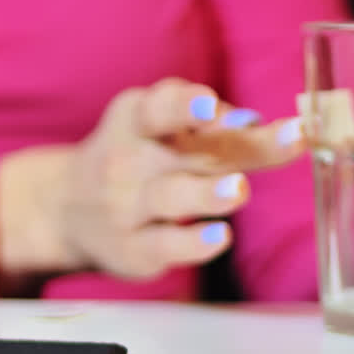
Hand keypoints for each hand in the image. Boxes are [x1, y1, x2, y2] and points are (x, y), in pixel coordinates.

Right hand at [0, 78, 304, 283]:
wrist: (65, 210)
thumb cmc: (138, 158)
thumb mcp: (160, 129)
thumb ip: (210, 126)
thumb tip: (257, 122)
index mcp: (137, 120)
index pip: (159, 108)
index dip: (185, 105)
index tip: (211, 105)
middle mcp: (131, 160)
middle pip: (189, 150)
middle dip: (238, 143)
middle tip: (289, 138)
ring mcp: (129, 207)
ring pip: (170, 197)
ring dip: (207, 193)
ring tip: (239, 190)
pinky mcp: (134, 249)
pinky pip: (164, 244)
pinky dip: (192, 243)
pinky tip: (220, 237)